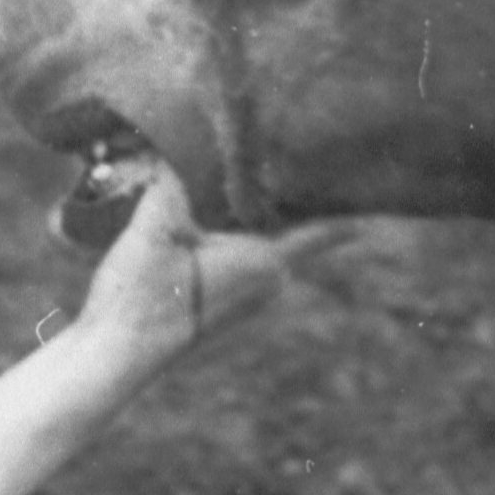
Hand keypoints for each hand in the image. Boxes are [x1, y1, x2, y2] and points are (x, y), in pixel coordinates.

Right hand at [74, 167, 348, 368]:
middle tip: (313, 144)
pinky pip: (251, 247)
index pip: (324, 228)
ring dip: (271, 205)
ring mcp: (248, 290)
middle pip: (300, 225)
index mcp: (264, 260)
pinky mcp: (225, 294)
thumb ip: (172, 182)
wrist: (116, 350)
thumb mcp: (155, 227)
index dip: (350, 205)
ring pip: (272, 235)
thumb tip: (177, 144)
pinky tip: (227, 198)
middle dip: (305, 190)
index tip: (378, 183)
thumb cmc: (140, 294)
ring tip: (275, 162)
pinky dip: (248, 222)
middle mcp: (268, 277)